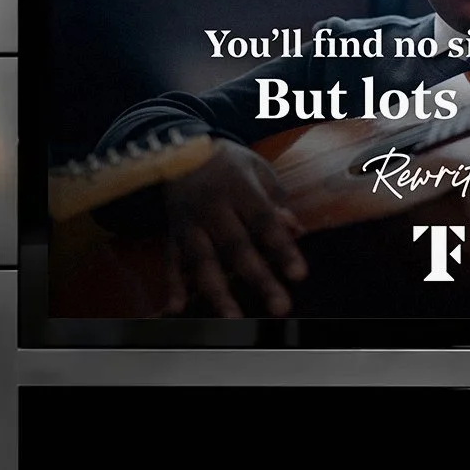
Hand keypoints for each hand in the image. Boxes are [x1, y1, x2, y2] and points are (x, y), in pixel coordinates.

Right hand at [159, 141, 306, 317]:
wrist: (179, 150)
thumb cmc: (231, 165)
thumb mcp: (259, 172)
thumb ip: (277, 203)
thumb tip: (295, 230)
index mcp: (239, 189)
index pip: (264, 221)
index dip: (281, 248)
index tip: (299, 275)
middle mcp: (212, 208)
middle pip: (236, 247)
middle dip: (259, 278)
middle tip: (280, 307)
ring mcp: (189, 223)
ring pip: (202, 260)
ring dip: (217, 292)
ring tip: (233, 319)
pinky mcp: (172, 235)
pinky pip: (171, 262)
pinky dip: (172, 285)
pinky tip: (176, 308)